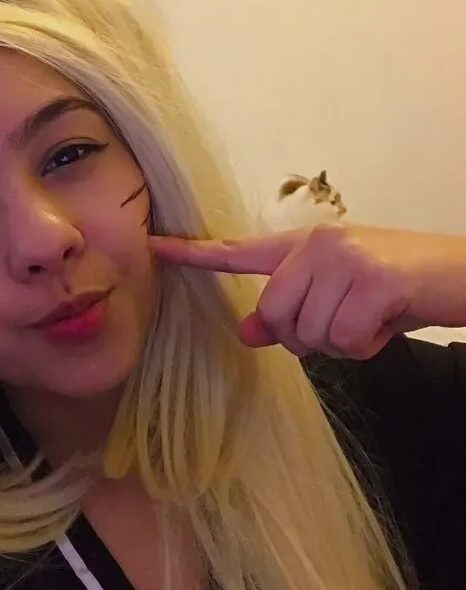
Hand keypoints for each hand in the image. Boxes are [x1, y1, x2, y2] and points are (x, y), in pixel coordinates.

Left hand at [150, 225, 465, 358]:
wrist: (463, 273)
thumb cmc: (397, 290)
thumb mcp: (338, 301)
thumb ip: (292, 313)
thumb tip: (247, 332)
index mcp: (304, 245)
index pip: (239, 251)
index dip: (195, 254)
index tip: (155, 248)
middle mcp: (318, 243)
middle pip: (275, 316)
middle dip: (308, 336)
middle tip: (347, 322)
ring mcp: (345, 257)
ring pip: (308, 333)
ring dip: (341, 343)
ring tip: (371, 317)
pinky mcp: (374, 279)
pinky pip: (343, 341)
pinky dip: (366, 346)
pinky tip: (387, 322)